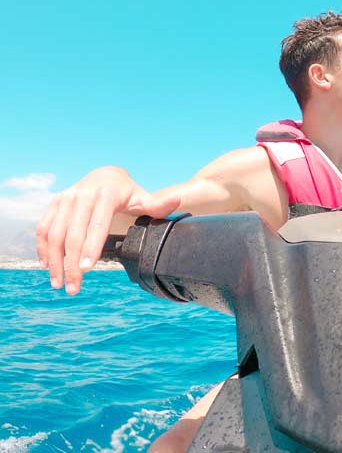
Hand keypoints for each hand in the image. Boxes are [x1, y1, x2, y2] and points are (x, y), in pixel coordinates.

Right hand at [36, 166, 179, 295]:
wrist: (105, 175)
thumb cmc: (127, 191)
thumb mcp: (142, 197)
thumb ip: (158, 204)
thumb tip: (177, 201)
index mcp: (105, 194)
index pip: (97, 225)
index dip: (91, 248)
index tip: (87, 270)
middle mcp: (81, 195)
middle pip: (73, 234)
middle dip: (71, 264)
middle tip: (73, 288)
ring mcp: (65, 198)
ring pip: (53, 233)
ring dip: (54, 261)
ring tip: (59, 283)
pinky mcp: (54, 203)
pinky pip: (43, 228)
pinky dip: (43, 248)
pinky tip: (48, 266)